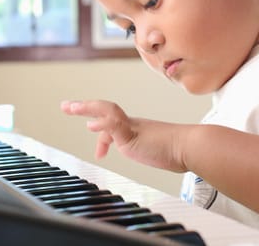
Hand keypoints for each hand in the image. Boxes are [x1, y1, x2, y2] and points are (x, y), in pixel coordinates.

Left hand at [60, 99, 187, 171]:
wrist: (191, 147)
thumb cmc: (178, 151)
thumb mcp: (155, 151)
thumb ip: (148, 150)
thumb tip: (151, 153)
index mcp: (134, 129)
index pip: (112, 122)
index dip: (99, 124)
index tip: (88, 125)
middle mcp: (131, 124)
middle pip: (105, 109)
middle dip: (84, 107)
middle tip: (67, 106)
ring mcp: (132, 128)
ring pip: (106, 111)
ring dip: (86, 108)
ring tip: (70, 107)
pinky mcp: (134, 135)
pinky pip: (115, 125)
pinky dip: (102, 124)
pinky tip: (92, 126)